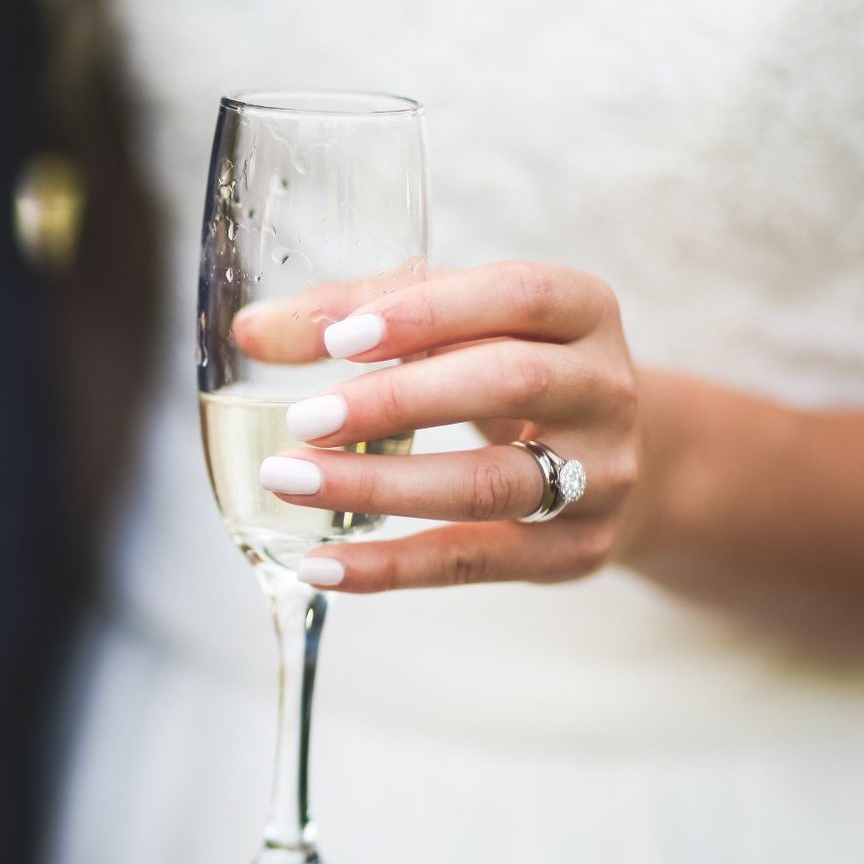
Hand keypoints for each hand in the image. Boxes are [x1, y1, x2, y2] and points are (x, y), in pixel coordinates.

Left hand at [251, 261, 643, 591]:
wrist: (612, 460)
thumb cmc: (511, 369)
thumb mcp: (460, 324)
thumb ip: (360, 312)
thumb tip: (252, 330)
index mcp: (583, 309)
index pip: (517, 297)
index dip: (430, 314)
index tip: (341, 340)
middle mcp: (606, 388)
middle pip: (507, 384)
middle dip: (396, 402)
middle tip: (303, 418)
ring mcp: (600, 475)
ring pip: (491, 482)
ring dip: (380, 486)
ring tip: (292, 481)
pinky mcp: (575, 551)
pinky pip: (475, 560)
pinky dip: (391, 566)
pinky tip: (321, 562)